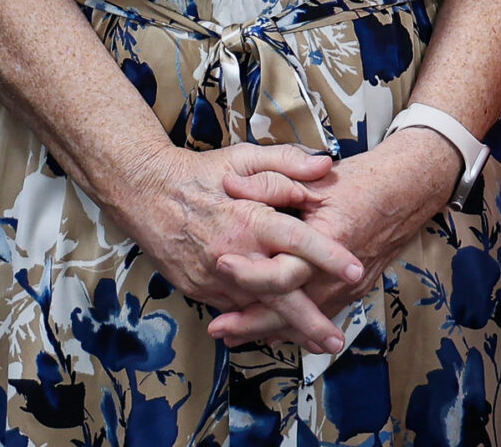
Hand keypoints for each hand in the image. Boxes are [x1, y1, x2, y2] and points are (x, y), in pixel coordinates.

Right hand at [113, 142, 361, 353]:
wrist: (146, 193)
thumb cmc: (200, 174)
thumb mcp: (243, 158)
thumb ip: (287, 163)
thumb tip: (326, 166)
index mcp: (250, 218)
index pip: (298, 241)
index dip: (329, 256)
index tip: (354, 269)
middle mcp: (235, 254)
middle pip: (280, 294)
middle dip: (310, 320)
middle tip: (335, 339)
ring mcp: (215, 277)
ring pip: (257, 311)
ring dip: (287, 329)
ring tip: (315, 342)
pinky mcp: (201, 290)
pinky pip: (235, 309)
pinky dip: (255, 322)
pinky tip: (276, 331)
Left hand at [208, 130, 462, 346]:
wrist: (406, 192)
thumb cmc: (361, 182)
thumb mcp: (315, 178)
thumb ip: (272, 182)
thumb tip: (230, 187)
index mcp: (328, 241)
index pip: (285, 271)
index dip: (251, 274)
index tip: (221, 268)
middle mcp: (339, 274)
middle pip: (291, 309)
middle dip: (252, 322)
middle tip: (219, 329)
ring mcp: (348, 288)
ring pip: (304, 320)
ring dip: (268, 329)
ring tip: (234, 336)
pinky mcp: (352, 292)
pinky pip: (318, 316)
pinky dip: (293, 327)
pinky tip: (271, 333)